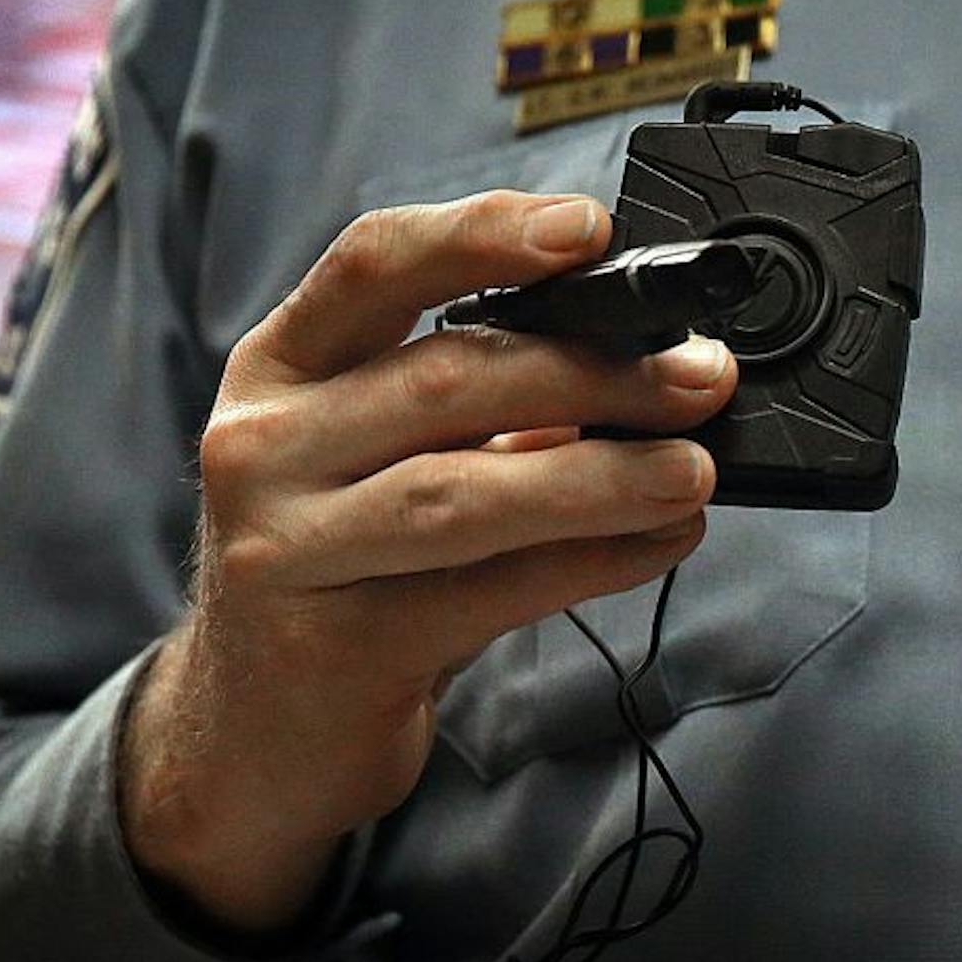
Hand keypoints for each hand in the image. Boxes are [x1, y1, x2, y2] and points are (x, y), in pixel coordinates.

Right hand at [121, 192, 736, 932]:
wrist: (259, 731)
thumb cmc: (352, 563)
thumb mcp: (383, 451)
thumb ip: (485, 393)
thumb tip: (653, 355)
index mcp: (282, 365)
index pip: (375, 264)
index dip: (484, 234)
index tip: (590, 231)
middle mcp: (264, 445)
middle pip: (445, 380)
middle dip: (595, 373)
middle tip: (703, 378)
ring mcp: (286, 549)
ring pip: (463, 493)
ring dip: (602, 476)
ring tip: (694, 470)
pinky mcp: (334, 646)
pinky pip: (488, 592)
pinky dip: (593, 561)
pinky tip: (661, 542)